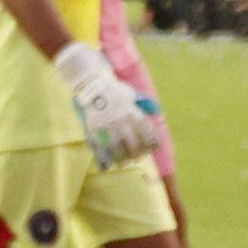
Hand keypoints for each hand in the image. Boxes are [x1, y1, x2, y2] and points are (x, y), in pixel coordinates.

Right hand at [52, 40, 160, 169]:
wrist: (90, 82)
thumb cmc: (113, 88)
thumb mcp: (132, 93)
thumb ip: (145, 102)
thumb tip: (157, 111)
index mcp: (133, 112)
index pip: (147, 134)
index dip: (151, 144)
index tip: (151, 149)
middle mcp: (122, 121)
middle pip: (134, 145)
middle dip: (136, 154)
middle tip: (135, 158)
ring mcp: (107, 125)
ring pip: (118, 149)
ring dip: (122, 159)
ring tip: (123, 162)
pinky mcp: (94, 128)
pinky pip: (100, 147)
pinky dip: (105, 159)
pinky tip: (107, 164)